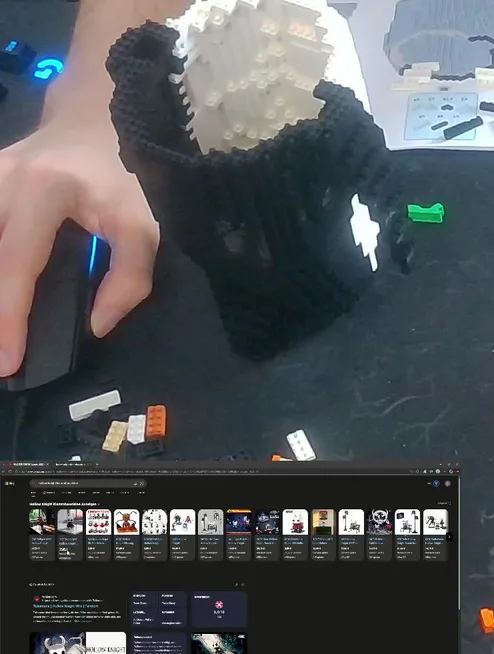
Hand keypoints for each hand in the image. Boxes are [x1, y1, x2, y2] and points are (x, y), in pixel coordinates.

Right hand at [0, 117, 158, 376]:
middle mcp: (1, 180)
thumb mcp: (144, 223)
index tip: (6, 361)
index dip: (7, 318)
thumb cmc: (123, 173)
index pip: (16, 265)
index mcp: (43, 191)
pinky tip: (0, 296)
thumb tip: (97, 325)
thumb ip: (131, 277)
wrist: (94, 117)